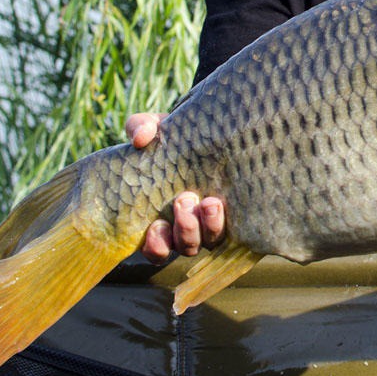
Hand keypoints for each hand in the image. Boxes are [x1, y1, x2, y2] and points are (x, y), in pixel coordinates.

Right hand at [125, 112, 225, 263]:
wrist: (208, 129)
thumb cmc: (174, 137)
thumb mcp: (154, 129)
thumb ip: (141, 128)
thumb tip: (139, 138)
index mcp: (162, 217)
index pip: (157, 247)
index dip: (157, 245)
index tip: (157, 226)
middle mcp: (189, 225)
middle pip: (187, 245)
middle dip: (186, 228)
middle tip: (184, 200)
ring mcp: (213, 219)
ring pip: (211, 240)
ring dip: (209, 226)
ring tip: (210, 203)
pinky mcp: (237, 210)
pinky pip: (236, 230)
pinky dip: (228, 220)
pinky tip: (224, 204)